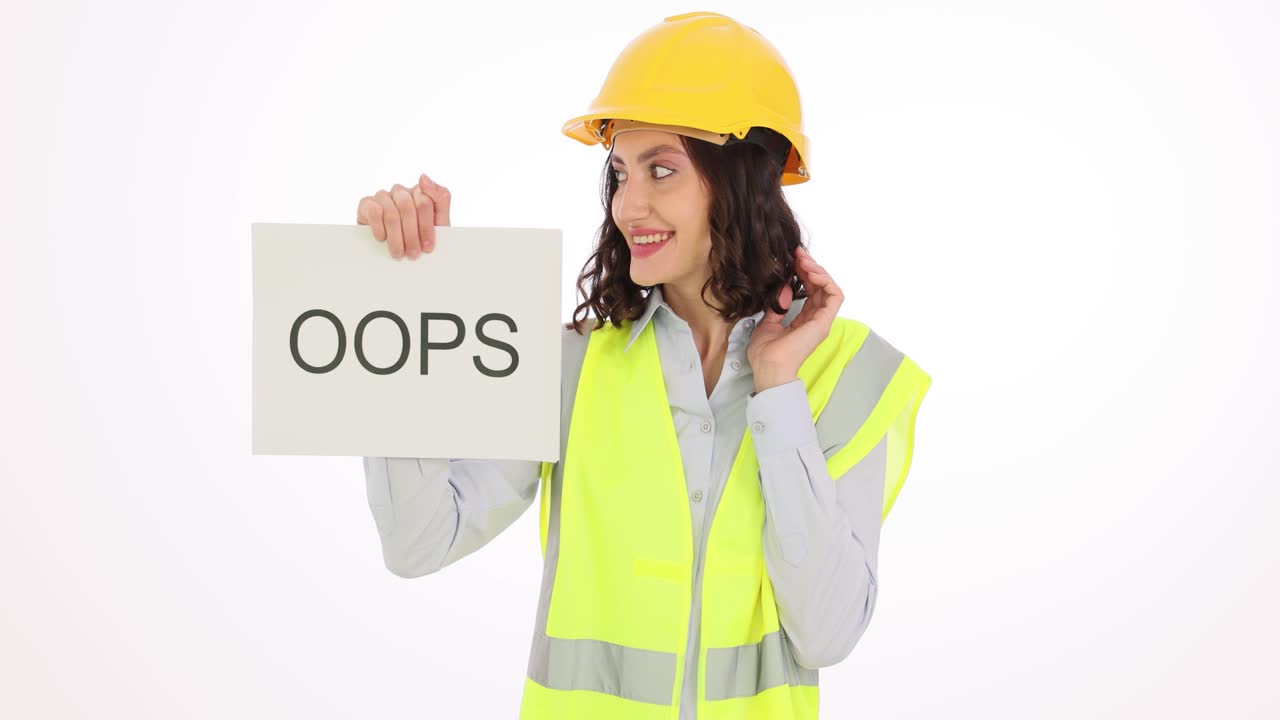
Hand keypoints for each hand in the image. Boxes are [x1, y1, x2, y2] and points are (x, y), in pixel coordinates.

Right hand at [356, 173, 451, 259]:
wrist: (399, 250)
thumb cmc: (421, 236)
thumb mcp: (439, 221)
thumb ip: (440, 197)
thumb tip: (423, 176)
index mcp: (419, 192)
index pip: (424, 203)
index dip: (427, 227)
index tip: (428, 247)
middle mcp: (400, 191)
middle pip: (407, 208)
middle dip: (412, 235)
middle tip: (413, 255)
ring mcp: (383, 196)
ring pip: (391, 214)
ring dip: (396, 238)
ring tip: (399, 254)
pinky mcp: (366, 203)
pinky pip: (374, 212)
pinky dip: (379, 228)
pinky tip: (382, 239)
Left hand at [747, 246, 844, 390]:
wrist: (768, 368)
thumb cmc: (766, 353)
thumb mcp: (767, 323)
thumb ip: (776, 305)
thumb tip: (782, 288)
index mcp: (804, 321)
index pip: (810, 291)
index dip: (803, 273)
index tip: (791, 259)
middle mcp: (816, 320)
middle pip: (820, 287)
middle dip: (810, 267)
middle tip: (797, 254)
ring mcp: (821, 321)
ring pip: (829, 288)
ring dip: (818, 270)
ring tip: (803, 260)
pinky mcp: (824, 322)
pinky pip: (834, 295)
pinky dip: (825, 280)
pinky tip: (810, 271)